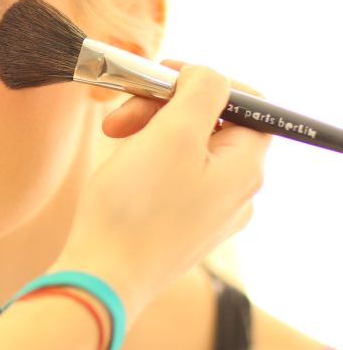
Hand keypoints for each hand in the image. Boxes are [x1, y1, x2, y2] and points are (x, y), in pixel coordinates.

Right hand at [53, 61, 272, 326]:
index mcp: (244, 166)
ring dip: (149, 127)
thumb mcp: (174, 134)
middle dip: (163, 105)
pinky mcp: (182, 220)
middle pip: (209, 121)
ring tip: (113, 135)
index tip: (162, 75)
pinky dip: (147, 154)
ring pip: (187, 144)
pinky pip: (173, 170)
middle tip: (121, 112)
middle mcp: (235, 189)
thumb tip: (207, 74)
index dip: (204, 80)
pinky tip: (122, 161)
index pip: (245, 102)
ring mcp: (209, 208)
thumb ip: (202, 91)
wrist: (102, 274)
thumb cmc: (136, 206)